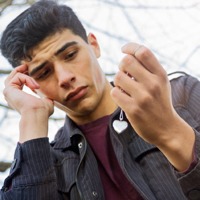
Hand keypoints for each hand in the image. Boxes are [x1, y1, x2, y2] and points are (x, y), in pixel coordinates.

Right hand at [3, 64, 53, 142]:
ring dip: (24, 73)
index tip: (30, 70)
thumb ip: (46, 98)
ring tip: (30, 71)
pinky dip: (28, 79)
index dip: (25, 77)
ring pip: (14, 77)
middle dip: (19, 70)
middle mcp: (11, 96)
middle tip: (27, 65)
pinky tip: (35, 87)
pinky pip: (18, 77)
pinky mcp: (8, 90)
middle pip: (12, 78)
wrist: (37, 114)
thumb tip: (50, 98)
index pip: (18, 84)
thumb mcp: (47, 103)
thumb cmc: (42, 111)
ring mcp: (8, 93)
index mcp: (19, 99)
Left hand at [111, 43, 194, 170]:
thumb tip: (127, 55)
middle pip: (126, 61)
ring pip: (118, 77)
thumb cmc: (160, 103)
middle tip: (124, 73)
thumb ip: (148, 69)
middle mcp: (153, 84)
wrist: (166, 128)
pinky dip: (116, 93)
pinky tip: (123, 97)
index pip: (143, 52)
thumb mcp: (161, 83)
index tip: (124, 49)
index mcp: (161, 75)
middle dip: (121, 66)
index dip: (130, 47)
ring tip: (124, 88)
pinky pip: (115, 92)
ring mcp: (143, 97)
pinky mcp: (133, 109)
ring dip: (118, 82)